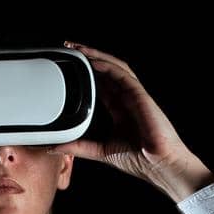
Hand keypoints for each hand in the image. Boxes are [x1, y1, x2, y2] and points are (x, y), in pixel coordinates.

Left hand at [49, 41, 197, 183]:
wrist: (158, 165)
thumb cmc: (139, 159)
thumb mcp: (100, 151)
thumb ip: (78, 147)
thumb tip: (55, 147)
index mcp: (120, 109)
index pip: (101, 84)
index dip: (86, 73)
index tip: (70, 67)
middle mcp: (127, 98)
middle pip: (106, 70)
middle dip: (88, 58)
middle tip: (69, 48)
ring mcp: (134, 95)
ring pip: (113, 67)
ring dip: (96, 56)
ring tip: (79, 49)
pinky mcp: (140, 95)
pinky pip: (122, 75)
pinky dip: (107, 66)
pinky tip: (93, 61)